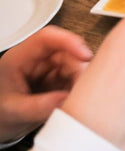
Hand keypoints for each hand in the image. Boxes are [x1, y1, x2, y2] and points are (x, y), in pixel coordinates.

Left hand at [0, 26, 92, 142]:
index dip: (69, 41)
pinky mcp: (56, 84)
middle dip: (78, 68)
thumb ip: (38, 106)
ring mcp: (47, 72)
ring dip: (80, 80)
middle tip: (84, 85)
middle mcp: (36, 62)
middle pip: (66, 53)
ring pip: (73, 67)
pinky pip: (74, 81)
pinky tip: (76, 100)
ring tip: (79, 96)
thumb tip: (65, 99)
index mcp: (19, 59)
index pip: (46, 39)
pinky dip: (79, 89)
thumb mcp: (12, 111)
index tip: (84, 55)